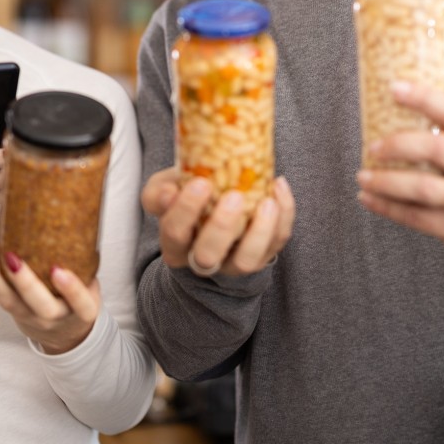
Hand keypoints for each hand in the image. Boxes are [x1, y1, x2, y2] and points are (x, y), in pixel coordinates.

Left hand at [0, 223, 98, 354]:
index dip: (71, 289)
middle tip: (13, 257)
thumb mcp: (91, 287)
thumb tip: (76, 222)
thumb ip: (85, 265)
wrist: (65, 334)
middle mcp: (56, 318)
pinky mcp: (14, 312)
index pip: (80, 303)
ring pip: (10, 301)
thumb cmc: (78, 302)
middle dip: (24, 282)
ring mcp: (32, 317)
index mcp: (83, 312)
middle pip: (40, 306)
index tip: (59, 271)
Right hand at [142, 169, 294, 277]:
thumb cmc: (186, 196)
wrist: (213, 207)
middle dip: (222, 226)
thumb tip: (169, 193)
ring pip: (247, 260)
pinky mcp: (264, 253)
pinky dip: (284, 214)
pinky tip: (279, 186)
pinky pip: (277, 241)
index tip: (200, 183)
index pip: (174, 234)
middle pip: (208, 255)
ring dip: (259, 232)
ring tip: (267, 201)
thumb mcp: (165, 190)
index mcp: (175, 243)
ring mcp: (235, 261)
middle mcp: (203, 259)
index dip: (185, 211)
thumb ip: (159, 191)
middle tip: (234, 195)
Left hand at [355, 81, 443, 269]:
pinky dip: (386, 207)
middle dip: (398, 145)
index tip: (394, 88)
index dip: (425, 98)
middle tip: (373, 146)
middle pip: (437, 150)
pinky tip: (368, 197)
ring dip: (386, 181)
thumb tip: (398, 103)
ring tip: (363, 175)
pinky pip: (415, 217)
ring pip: (423, 188)